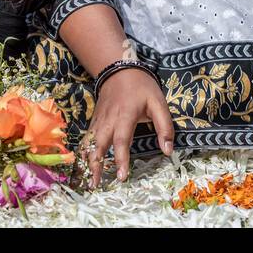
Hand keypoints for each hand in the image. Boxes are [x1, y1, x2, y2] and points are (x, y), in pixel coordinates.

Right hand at [82, 67, 174, 187]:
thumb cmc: (141, 86)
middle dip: (96, 165)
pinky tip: (85, 164)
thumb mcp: (158, 102)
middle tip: (95, 184)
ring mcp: (99, 120)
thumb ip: (164, 126)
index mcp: (126, 115)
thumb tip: (168, 151)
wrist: (119, 69)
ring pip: (90, 142)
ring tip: (89, 179)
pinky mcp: (95, 120)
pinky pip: (87, 138)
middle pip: (99, 145)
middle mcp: (109, 120)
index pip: (122, 140)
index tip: (121, 176)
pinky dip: (84, 151)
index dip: (121, 159)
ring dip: (88, 161)